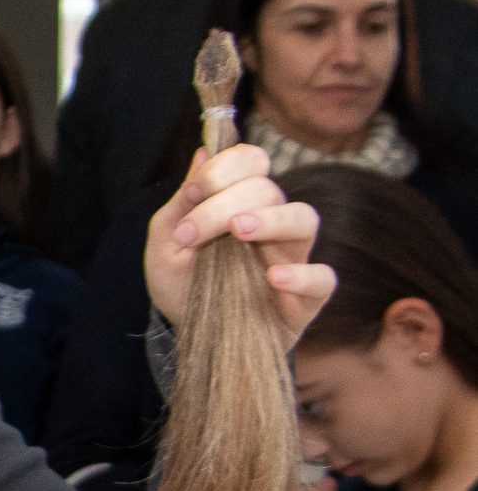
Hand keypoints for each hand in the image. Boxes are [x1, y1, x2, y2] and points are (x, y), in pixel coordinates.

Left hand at [144, 144, 332, 344]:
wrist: (187, 336)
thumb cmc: (182, 285)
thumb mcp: (166, 244)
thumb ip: (182, 202)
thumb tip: (202, 153)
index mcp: (241, 203)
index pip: (252, 162)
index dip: (225, 167)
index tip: (193, 193)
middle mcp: (272, 224)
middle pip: (268, 190)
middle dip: (223, 204)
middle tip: (190, 233)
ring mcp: (292, 259)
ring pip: (305, 219)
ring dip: (272, 219)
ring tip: (239, 231)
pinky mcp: (304, 300)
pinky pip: (323, 279)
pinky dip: (303, 275)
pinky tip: (273, 278)